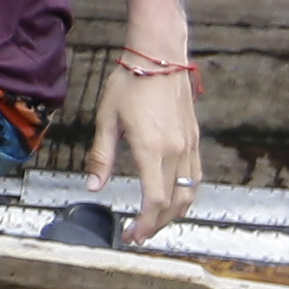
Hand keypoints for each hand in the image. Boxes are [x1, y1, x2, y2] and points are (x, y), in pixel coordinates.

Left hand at [98, 71, 199, 238]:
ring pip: (190, 192)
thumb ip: (101, 156)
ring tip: (155, 221)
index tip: (131, 235)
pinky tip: (173, 197)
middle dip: (158, 224)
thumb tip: (93, 187)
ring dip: (175, 213)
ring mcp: (188, 144)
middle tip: (139, 234)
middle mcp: (175, 150)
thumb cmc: (129, 82)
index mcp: (151, 148)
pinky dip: (186, 193)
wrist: (159, 53)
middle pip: (174, 202)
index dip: (144, 224)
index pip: (154, 200)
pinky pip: (196, 175)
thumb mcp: (107, 118)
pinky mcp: (194, 137)